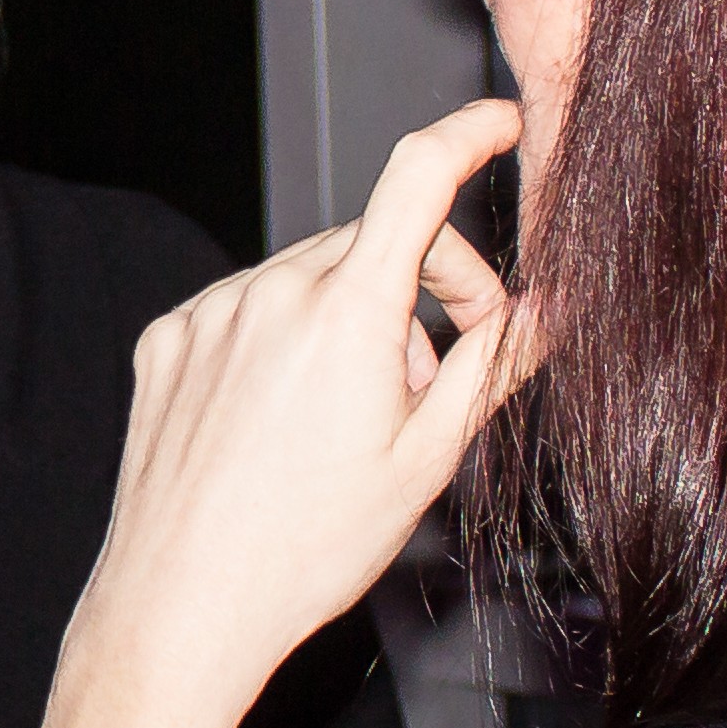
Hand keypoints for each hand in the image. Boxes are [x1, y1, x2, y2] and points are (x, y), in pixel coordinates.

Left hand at [23, 101, 536, 727]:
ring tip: (352, 420)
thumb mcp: (429, 459)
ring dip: (353, 322)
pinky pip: (248, 308)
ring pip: (313, 278)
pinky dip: (283, 340)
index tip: (503, 122)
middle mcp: (272, 291)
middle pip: (378, 243)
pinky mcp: (169, 339)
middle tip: (438, 383)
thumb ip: (496, 364)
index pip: (419, 177)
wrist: (183, 605)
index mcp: (346, 313)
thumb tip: (556, 306)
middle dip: (426, 293)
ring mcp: (212, 313)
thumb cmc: (310, 547)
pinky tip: (284, 420)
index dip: (471, 134)